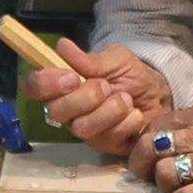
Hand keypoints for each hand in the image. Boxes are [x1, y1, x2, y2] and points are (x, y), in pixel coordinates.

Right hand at [29, 41, 170, 155]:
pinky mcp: (103, 145)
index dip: (45, 84)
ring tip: (126, 99)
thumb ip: (91, 59)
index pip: (34, 86)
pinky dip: (127, 122)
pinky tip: (135, 115)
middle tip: (106, 86)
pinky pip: (108, 137)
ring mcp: (84, 130)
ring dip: (109, 110)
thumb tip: (62, 47)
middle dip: (85, 97)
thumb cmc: (131, 74)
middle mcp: (67, 110)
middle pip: (55, 111)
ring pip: (82, 127)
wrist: (158, 95)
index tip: (71, 77)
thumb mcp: (116, 59)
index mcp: (63, 85)